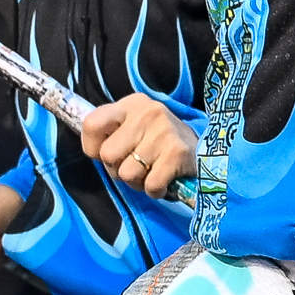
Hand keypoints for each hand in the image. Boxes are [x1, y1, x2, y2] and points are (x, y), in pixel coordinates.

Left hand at [80, 95, 196, 197]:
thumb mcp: (133, 128)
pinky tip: (164, 180)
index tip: (107, 153)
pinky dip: (155, 190)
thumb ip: (109, 134)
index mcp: (131, 104)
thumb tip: (95, 152)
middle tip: (135, 165)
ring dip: (137, 182)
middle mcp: (148, 112)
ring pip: (127, 174)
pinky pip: (150, 185)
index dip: (93, 147)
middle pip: (107, 155)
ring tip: (151, 171)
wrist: (203, 152)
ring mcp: (164, 132)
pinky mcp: (177, 153)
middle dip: (117, 169)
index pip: (92, 124)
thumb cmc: (157, 143)